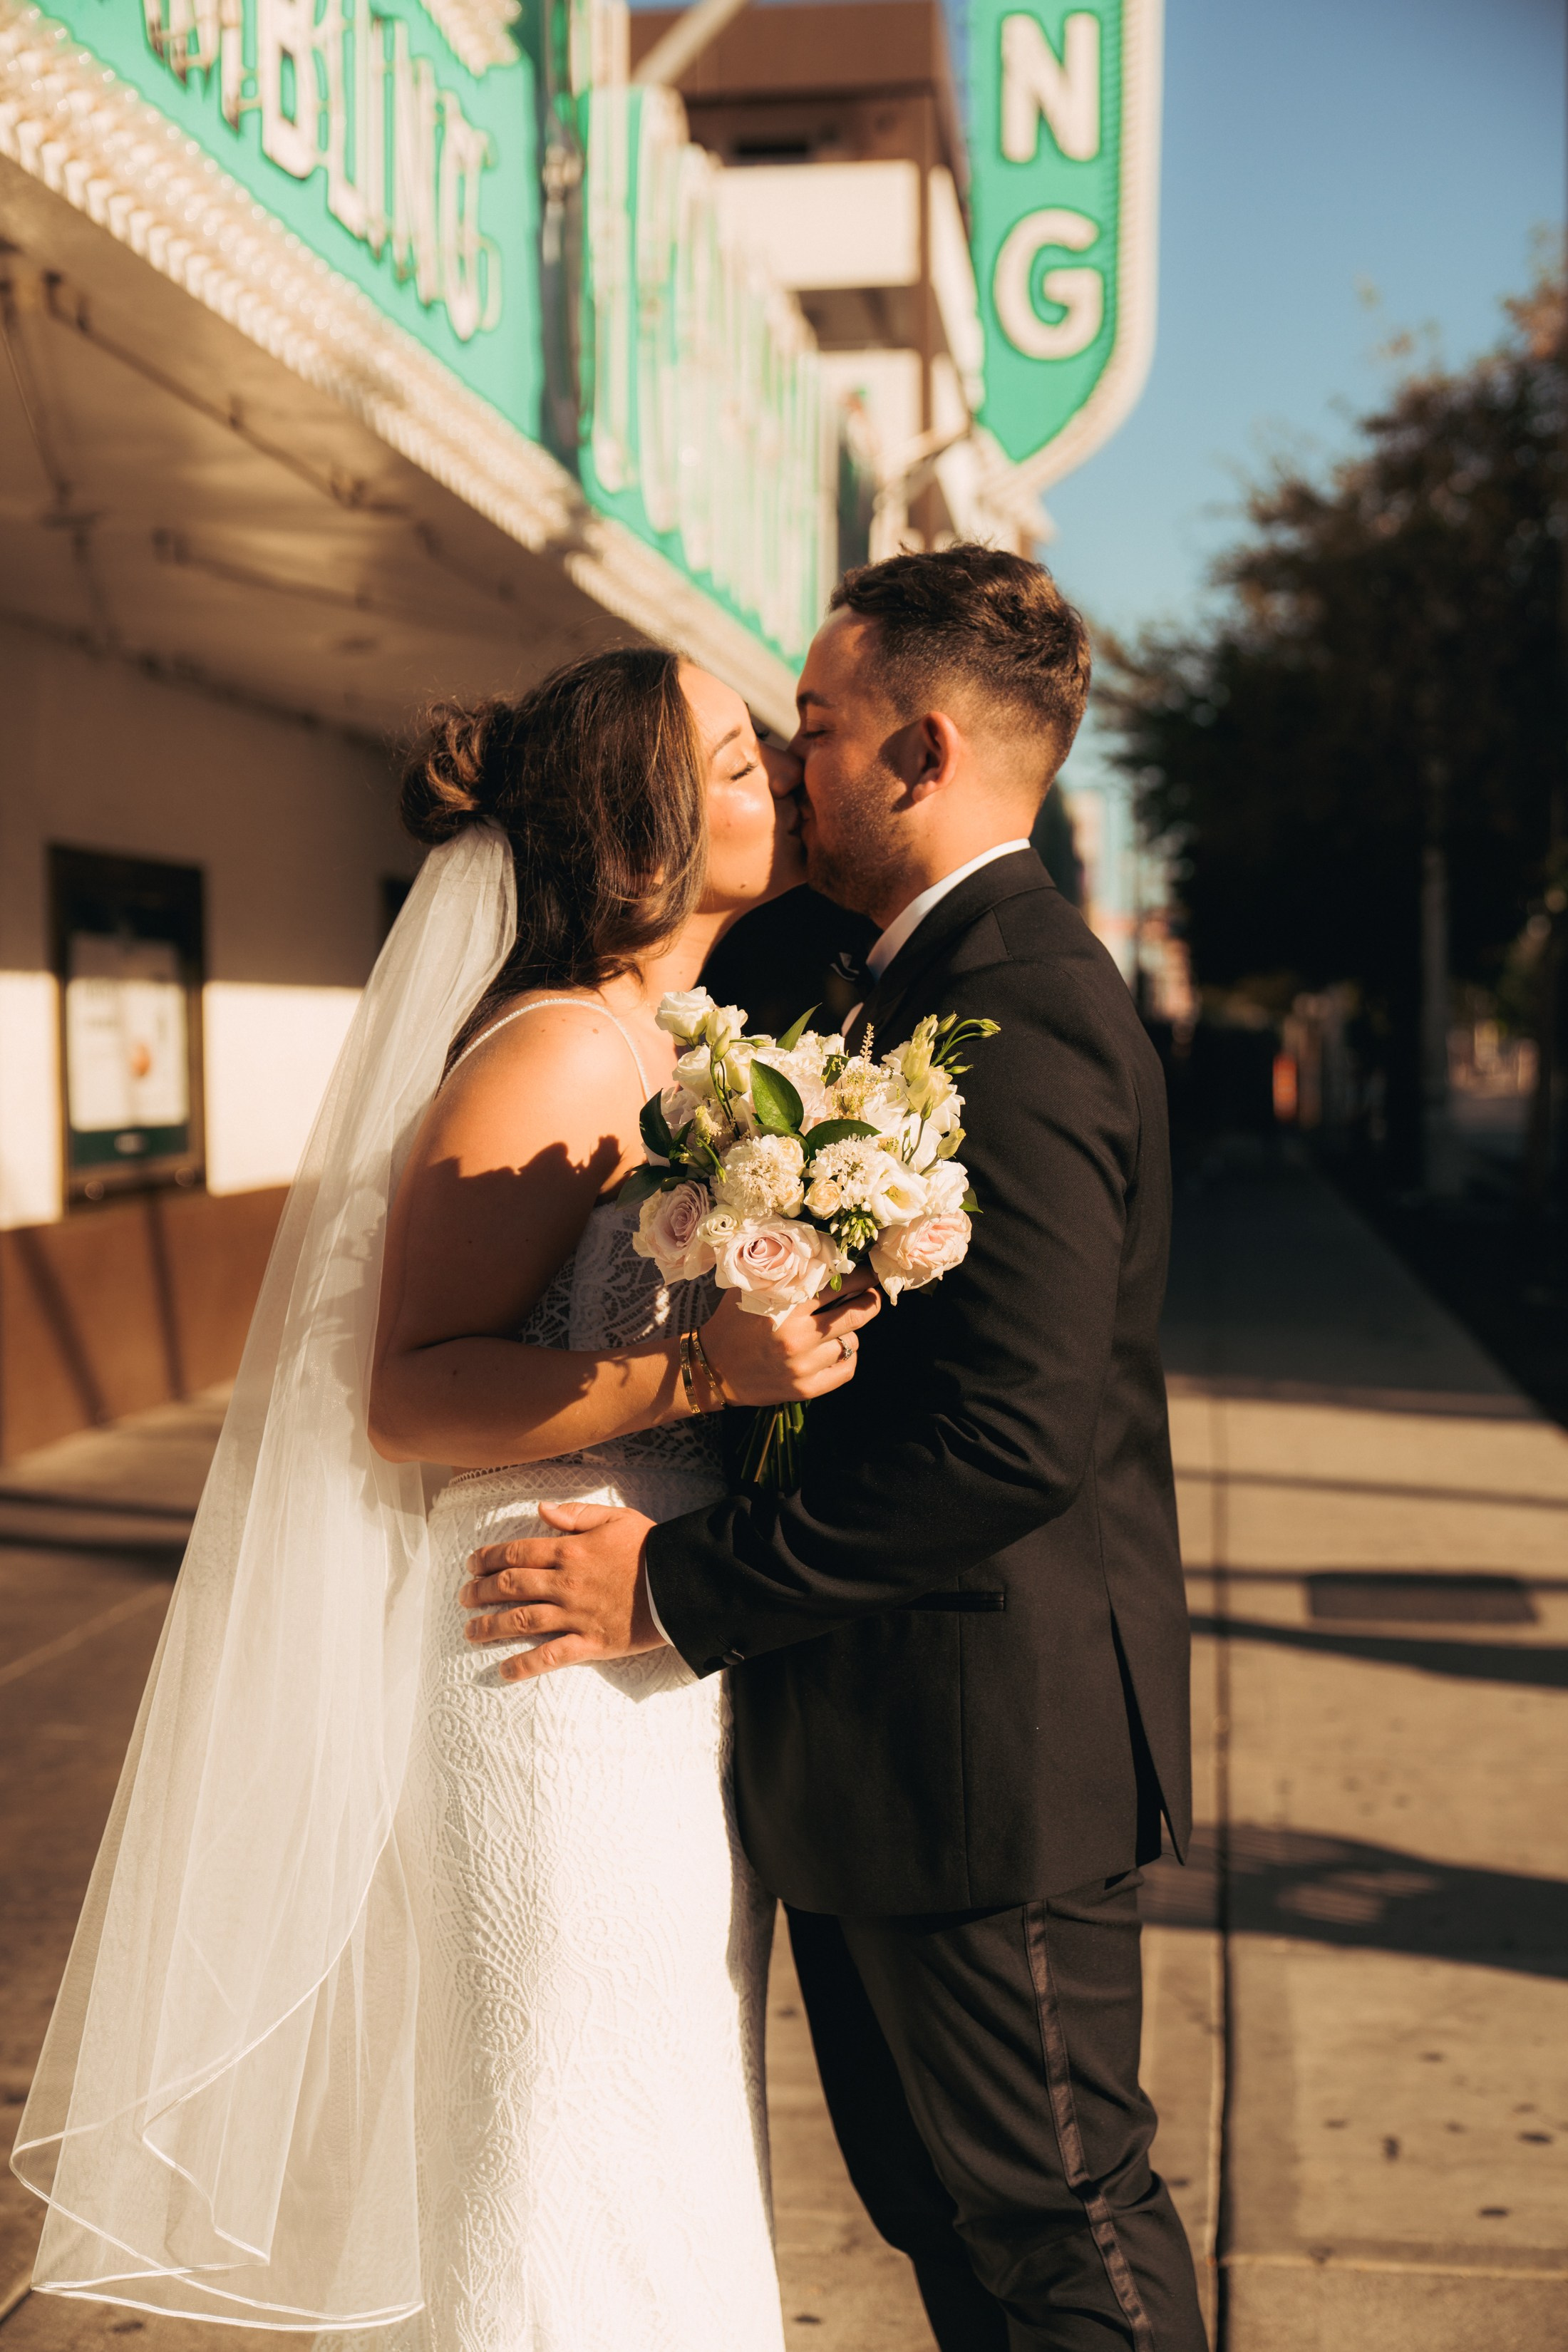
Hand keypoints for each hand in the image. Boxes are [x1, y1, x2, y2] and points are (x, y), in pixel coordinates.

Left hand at [460, 1501, 658, 1680]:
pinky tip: (503, 1671)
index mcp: (570, 1551)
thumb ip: (576, 1514)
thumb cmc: (651, 1548)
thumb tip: (541, 1509)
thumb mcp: (616, 1518)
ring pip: (522, 1621)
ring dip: (490, 1626)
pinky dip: (524, 1666)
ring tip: (470, 1631)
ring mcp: (576, 1615)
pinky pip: (551, 1657)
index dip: (488, 1558)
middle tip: (463, 1597)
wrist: (682, 1583)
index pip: (516, 1553)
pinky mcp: (591, 1643)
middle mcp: (566, 1583)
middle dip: (480, 1592)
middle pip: (510, 1586)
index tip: (471, 1564)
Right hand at [699, 1271, 880, 1406]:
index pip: (839, 1285)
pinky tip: (836, 1350)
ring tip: (836, 1328)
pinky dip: (847, 1358)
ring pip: (852, 1342)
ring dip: (849, 1333)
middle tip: (871, 1296)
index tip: (871, 1273)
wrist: (712, 1369)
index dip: (862, 1277)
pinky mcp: (806, 1389)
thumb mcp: (749, 1288)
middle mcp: (798, 1336)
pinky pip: (846, 1370)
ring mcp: (803, 1366)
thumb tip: (817, 1251)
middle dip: (870, 1302)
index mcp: (786, 1306)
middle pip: (856, 1314)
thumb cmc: (733, 1322)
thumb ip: (780, 1270)